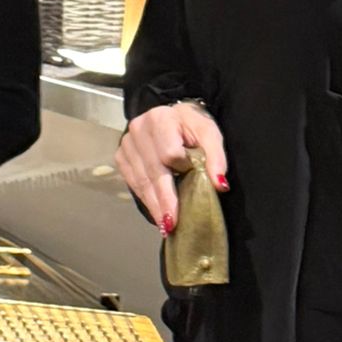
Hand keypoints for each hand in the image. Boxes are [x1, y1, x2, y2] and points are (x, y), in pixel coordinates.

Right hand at [115, 102, 227, 234]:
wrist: (171, 117)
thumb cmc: (191, 127)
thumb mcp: (210, 134)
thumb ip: (216, 157)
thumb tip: (219, 184)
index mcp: (161, 118)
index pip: (169, 152)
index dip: (181, 168)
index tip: (190, 183)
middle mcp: (139, 129)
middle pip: (153, 171)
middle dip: (164, 199)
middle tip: (172, 223)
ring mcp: (127, 143)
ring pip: (141, 180)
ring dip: (154, 204)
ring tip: (165, 224)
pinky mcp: (122, 156)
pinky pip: (132, 182)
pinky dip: (145, 198)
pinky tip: (156, 211)